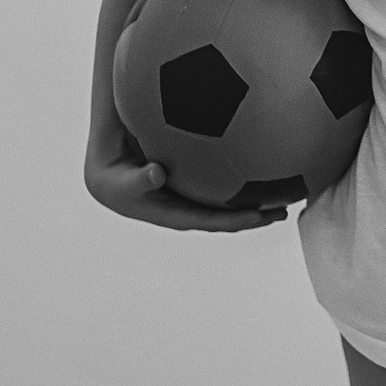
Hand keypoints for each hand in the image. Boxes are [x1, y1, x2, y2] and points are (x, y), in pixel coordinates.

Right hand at [84, 132, 286, 232]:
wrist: (103, 169)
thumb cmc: (110, 173)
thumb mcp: (118, 180)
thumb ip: (138, 179)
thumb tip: (157, 174)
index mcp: (170, 215)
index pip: (207, 220)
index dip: (233, 220)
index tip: (258, 215)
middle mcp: (183, 210)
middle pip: (223, 216)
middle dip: (252, 216)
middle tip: (282, 210)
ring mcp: (188, 197)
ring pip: (224, 201)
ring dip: (252, 200)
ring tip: (282, 192)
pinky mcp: (189, 184)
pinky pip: (218, 183)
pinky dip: (239, 180)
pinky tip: (260, 164)